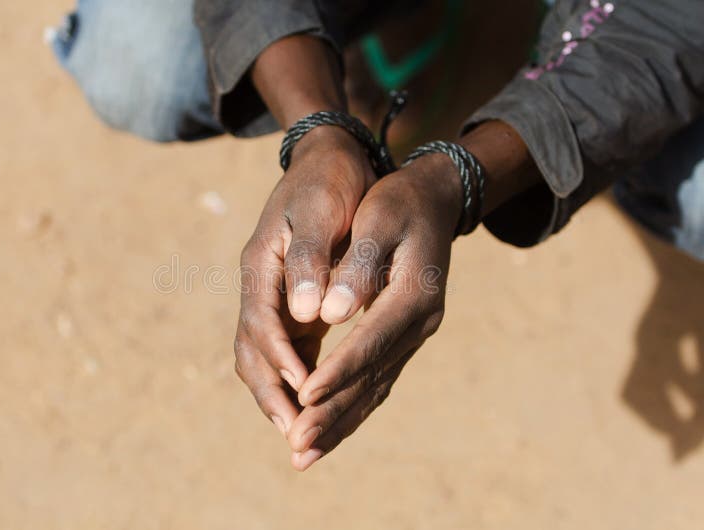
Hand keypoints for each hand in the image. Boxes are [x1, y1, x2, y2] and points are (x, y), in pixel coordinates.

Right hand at [234, 126, 375, 436]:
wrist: (330, 158)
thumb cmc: (328, 182)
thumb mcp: (318, 210)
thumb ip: (307, 259)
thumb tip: (303, 315)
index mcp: (262, 265)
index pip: (262, 324)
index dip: (281, 363)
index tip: (304, 395)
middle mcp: (262, 286)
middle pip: (252, 351)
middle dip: (271, 394)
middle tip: (296, 435)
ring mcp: (274, 296)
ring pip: (265, 357)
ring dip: (279, 395)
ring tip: (302, 434)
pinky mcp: (292, 302)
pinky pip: (286, 350)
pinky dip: (295, 380)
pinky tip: (316, 403)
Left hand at [284, 155, 463, 469]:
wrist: (433, 200)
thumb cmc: (398, 204)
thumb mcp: (379, 221)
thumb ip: (358, 266)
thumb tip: (331, 313)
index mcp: (413, 295)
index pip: (369, 342)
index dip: (336, 371)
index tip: (303, 398)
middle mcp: (419, 324)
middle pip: (371, 377)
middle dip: (331, 414)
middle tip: (296, 449)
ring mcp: (414, 335)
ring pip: (373, 388)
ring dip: (338, 423)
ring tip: (303, 455)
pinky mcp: (403, 338)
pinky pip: (376, 381)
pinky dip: (350, 408)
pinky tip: (327, 429)